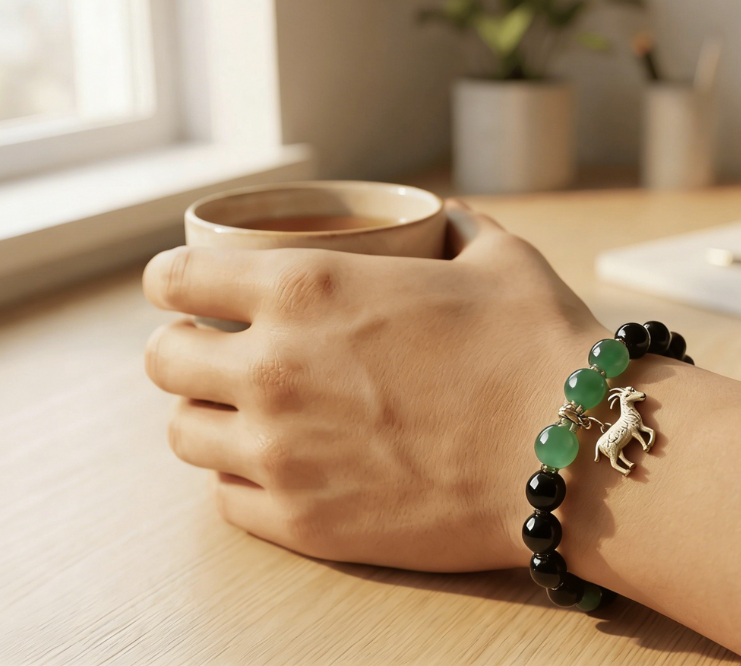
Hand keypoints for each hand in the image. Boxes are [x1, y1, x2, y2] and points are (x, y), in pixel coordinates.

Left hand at [143, 201, 604, 571]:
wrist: (575, 456)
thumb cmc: (539, 347)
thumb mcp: (499, 258)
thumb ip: (456, 227)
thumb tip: (446, 216)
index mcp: (305, 289)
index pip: (175, 280)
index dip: (173, 283)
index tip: (188, 292)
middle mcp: (274, 370)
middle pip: (165, 362)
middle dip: (184, 350)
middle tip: (222, 354)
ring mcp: (282, 453)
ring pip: (184, 435)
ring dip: (207, 417)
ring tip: (246, 415)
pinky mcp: (304, 523)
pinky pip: (227, 501)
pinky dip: (242, 479)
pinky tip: (278, 467)